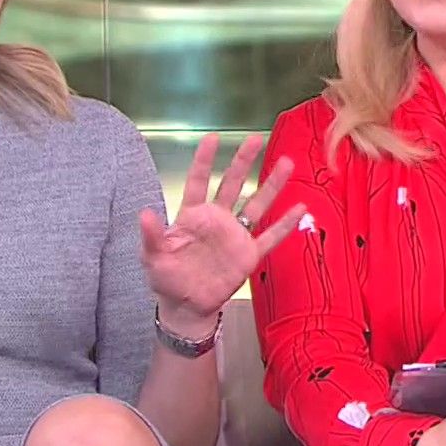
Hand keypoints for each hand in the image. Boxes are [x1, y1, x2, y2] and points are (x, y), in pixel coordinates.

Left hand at [142, 132, 305, 336]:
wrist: (186, 307)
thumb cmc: (166, 279)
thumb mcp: (153, 257)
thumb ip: (152, 236)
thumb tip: (145, 214)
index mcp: (192, 216)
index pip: (198, 182)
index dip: (204, 160)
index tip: (212, 138)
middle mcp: (216, 220)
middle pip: (232, 184)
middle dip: (243, 162)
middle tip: (255, 139)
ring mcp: (234, 236)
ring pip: (256, 205)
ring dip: (271, 185)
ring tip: (287, 164)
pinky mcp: (248, 255)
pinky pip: (270, 236)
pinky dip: (285, 224)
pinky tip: (300, 209)